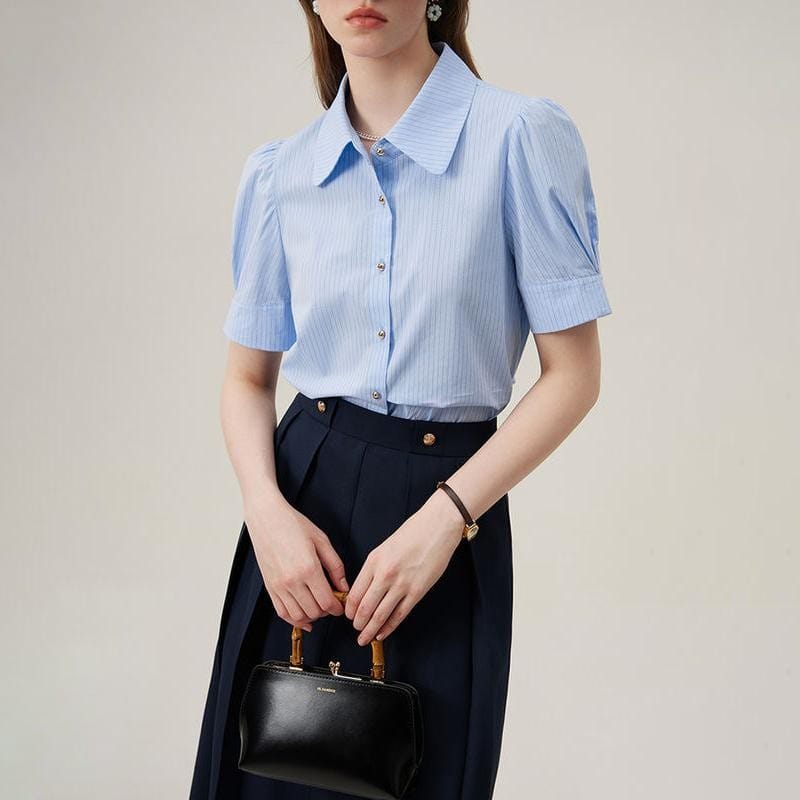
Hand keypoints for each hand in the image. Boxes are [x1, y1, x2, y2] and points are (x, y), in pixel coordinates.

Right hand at [245, 495, 349, 631]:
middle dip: (326, 611)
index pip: (327, 602)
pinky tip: (303, 616)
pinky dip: (294, 618)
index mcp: (309, 568)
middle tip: (331, 602)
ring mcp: (278, 586)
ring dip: (311, 616)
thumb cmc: (294, 525)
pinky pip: (282, 612)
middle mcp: (292, 581)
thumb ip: (335, 566)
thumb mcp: (322, 541)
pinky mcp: (269, 587)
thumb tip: (344, 587)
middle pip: (314, 611)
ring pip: (298, 616)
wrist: (267, 518)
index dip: (338, 608)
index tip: (341, 605)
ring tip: (318, 606)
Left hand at [344, 488, 464, 645]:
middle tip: (355, 630)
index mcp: (374, 561)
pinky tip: (382, 633)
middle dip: (357, 623)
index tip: (348, 615)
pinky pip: (399, 615)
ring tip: (364, 638)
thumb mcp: (384, 547)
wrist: (437, 526)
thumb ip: (373, 568)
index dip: (349, 609)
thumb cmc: (412, 533)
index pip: (354, 593)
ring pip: (380, 615)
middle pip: (364, 607)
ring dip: (370, 630)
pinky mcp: (418, 591)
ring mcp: (402, 584)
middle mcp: (385, 574)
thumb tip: (364, 590)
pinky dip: (389, 627)